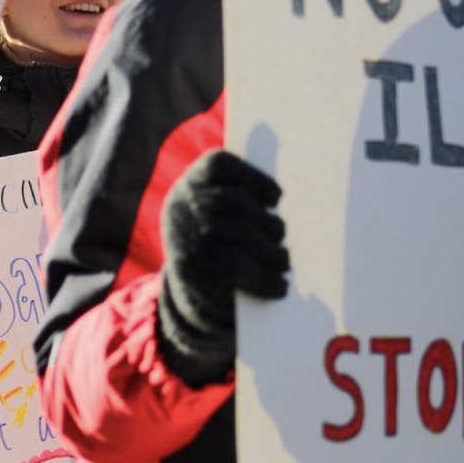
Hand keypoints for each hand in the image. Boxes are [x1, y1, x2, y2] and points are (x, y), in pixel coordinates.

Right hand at [158, 150, 288, 384]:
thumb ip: (243, 200)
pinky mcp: (190, 270)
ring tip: (283, 263)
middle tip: (281, 238)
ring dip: (272, 252)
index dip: (253, 177)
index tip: (277, 198)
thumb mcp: (219, 216)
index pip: (219, 165)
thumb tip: (279, 196)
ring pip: (240, 233)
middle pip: (236, 202)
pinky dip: (264, 278)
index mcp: (188, 186)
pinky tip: (278, 286)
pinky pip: (236, 267)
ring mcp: (183, 237)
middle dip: (267, 222)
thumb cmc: (217, 247)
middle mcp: (180, 207)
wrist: (187, 298)